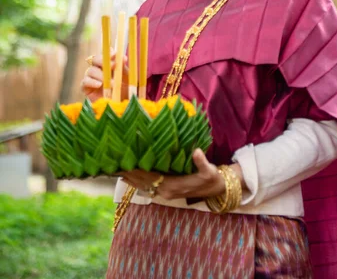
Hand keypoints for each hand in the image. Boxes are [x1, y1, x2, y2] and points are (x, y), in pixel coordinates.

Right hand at [80, 49, 128, 101]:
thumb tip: (123, 57)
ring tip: (112, 83)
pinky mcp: (86, 88)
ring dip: (101, 75)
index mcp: (108, 64)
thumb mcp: (126, 78)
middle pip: (95, 59)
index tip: (115, 55)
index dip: (108, 53)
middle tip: (114, 66)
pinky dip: (91, 82)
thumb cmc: (124, 90)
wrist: (120, 106)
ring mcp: (91, 78)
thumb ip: (123, 67)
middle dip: (103, 61)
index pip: (105, 54)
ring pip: (90, 70)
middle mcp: (98, 69)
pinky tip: (99, 84)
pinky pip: (84, 82)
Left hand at [119, 149, 242, 200]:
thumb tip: (196, 152)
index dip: (136, 170)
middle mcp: (165, 191)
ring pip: (142, 185)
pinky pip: (147, 185)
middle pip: (141, 182)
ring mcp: (164, 192)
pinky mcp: (166, 190)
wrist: (216, 189)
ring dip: (129, 176)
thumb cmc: (211, 178)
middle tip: (112, 162)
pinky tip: (129, 172)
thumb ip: (201, 162)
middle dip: (127, 173)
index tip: (124, 162)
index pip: (149, 177)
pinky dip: (136, 179)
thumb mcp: (209, 170)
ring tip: (114, 167)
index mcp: (173, 186)